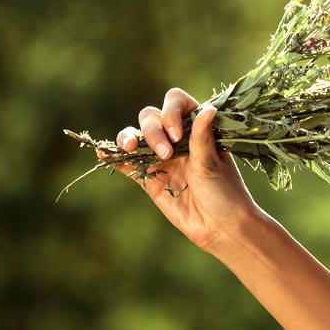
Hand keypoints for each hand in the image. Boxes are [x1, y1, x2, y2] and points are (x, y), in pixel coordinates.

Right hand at [100, 87, 263, 254]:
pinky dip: (115, 158)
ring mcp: (160, 157)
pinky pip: (127, 163)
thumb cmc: (224, 191)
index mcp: (196, 127)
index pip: (177, 103)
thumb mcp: (213, 163)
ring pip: (135, 137)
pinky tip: (105, 154)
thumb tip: (208, 108)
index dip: (171, 112)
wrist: (219, 226)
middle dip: (153, 131)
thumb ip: (203, 137)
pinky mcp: (148, 177)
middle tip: (166, 154)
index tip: (176, 135)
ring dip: (128, 138)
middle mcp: (176, 137)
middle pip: (151, 117)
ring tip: (129, 148)